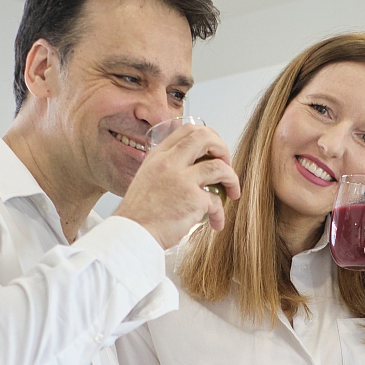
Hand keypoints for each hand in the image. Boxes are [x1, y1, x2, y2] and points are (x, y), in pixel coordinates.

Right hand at [114, 124, 240, 249]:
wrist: (132, 235)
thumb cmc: (138, 215)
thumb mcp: (146, 180)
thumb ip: (165, 170)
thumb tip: (188, 171)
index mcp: (158, 156)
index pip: (187, 130)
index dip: (207, 136)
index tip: (214, 151)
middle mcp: (169, 163)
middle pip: (205, 138)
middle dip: (223, 149)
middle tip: (226, 165)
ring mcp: (182, 180)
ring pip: (219, 167)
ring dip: (232, 179)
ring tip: (233, 192)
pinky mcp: (193, 200)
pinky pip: (217, 202)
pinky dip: (220, 214)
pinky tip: (216, 223)